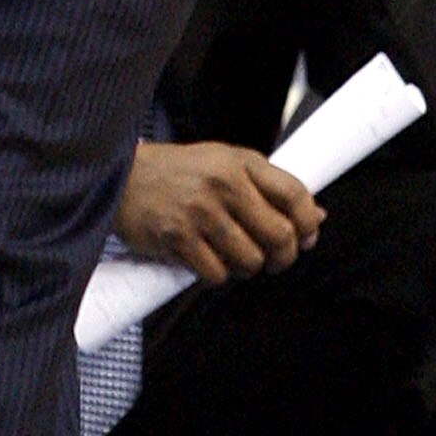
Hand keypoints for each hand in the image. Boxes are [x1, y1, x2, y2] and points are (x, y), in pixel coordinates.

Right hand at [114, 140, 322, 284]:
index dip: (308, 223)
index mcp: (240, 161)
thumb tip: (315, 219)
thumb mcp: (226, 165)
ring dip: (246, 267)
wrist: (120, 177)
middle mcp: (223, 183)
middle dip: (284, 256)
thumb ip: (268, 188)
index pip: (295, 194)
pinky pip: (217, 274)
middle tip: (273, 259)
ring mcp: (200, 211)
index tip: (306, 237)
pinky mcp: (177, 237)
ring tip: (232, 255)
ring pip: (251, 260)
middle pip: (280, 235)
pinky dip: (216, 274)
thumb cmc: (178, 172)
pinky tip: (206, 259)